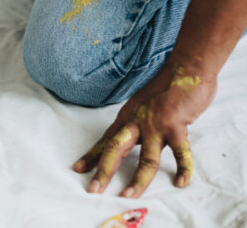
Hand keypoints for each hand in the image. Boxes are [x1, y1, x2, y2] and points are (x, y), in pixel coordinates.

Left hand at [72, 59, 216, 197]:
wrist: (185, 68)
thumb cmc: (165, 88)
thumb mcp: (142, 105)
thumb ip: (136, 122)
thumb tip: (131, 137)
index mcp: (127, 118)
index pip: (105, 140)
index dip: (92, 156)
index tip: (78, 168)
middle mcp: (136, 121)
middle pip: (115, 149)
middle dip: (103, 171)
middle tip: (93, 189)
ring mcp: (155, 125)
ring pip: (145, 159)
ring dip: (138, 180)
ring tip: (129, 195)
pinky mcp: (176, 126)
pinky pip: (180, 152)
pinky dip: (183, 169)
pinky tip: (181, 182)